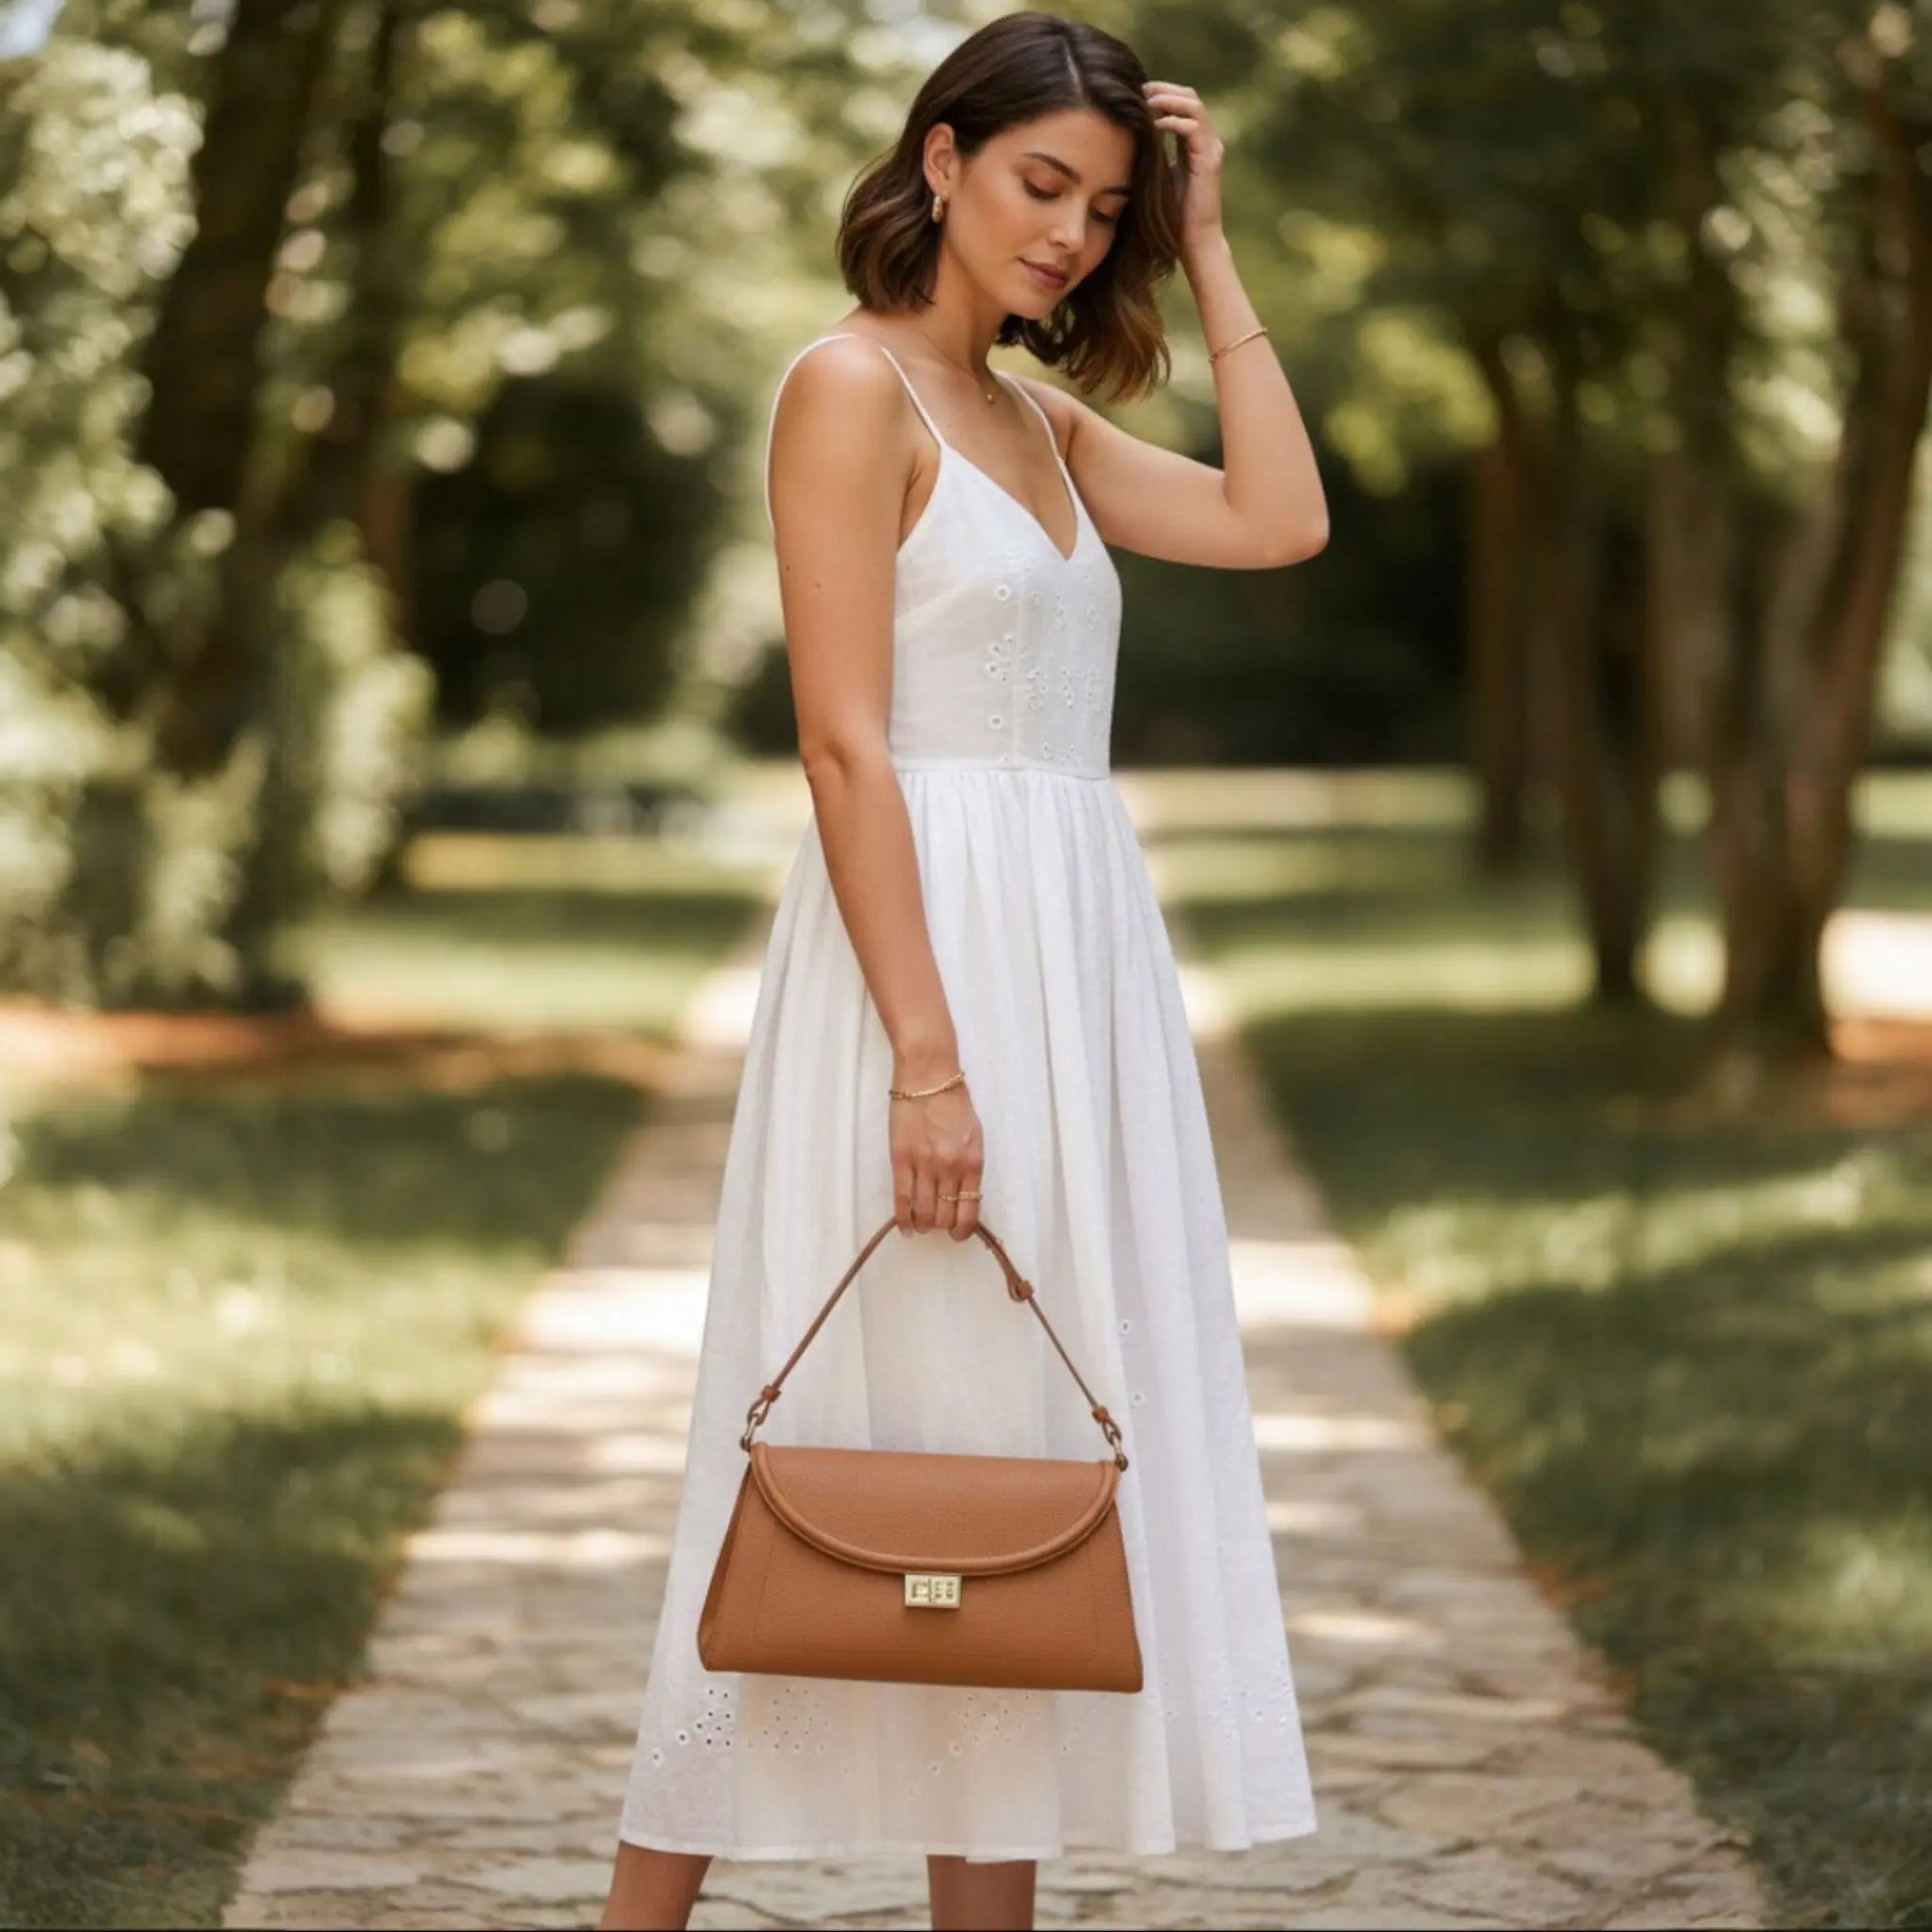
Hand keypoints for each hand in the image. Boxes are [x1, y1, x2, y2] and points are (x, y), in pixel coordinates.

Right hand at [889, 1076, 983, 1241]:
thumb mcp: (975, 1136)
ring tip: (921, 1223)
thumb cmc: (954, 1103)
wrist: (928, 1077)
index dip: (962, 1230)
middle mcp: (950, 1168)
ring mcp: (924, 1165)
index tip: (957, 1234)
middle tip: (937, 1224)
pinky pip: (901, 1200)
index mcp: (973, 1162)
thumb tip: (964, 1196)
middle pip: (945, 1217)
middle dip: (941, 1227)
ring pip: (924, 1213)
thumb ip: (971, 1167)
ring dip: (923, 1224)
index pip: (969, 1211)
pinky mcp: (900, 1160)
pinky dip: (903, 1219)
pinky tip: (905, 1225)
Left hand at [1142, 78, 1224, 248]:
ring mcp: (1211, 149)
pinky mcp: (1210, 160)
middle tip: (1139, 89)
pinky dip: (1173, 120)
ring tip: (1146, 101)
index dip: (1162, 93)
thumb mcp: (1158, 177)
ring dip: (1168, 99)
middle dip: (1164, 89)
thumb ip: (1152, 155)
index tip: (1137, 93)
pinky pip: (1193, 128)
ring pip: (1194, 106)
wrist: (1195, 242)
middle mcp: (1208, 141)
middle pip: (1190, 96)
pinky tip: (1154, 124)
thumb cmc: (1173, 217)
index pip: (1184, 103)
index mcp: (1196, 143)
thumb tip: (1127, 140)